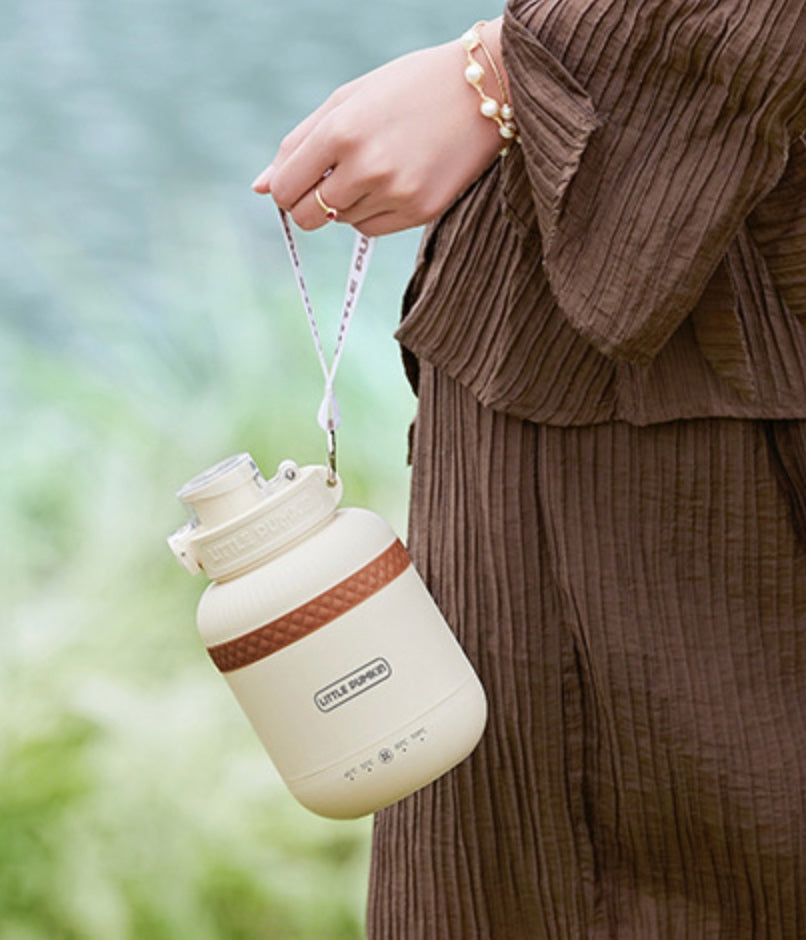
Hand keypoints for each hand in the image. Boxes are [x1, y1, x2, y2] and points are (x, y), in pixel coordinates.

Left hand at [252, 19, 506, 235]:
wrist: (483, 89)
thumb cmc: (407, 88)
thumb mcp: (348, 100)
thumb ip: (299, 143)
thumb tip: (260, 187)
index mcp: (341, 130)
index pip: (286, 188)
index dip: (285, 190)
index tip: (298, 181)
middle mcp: (366, 166)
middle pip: (309, 216)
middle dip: (308, 205)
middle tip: (329, 182)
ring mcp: (396, 192)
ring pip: (342, 221)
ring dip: (347, 202)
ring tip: (378, 165)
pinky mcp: (420, 211)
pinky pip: (372, 229)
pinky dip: (372, 212)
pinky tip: (394, 181)